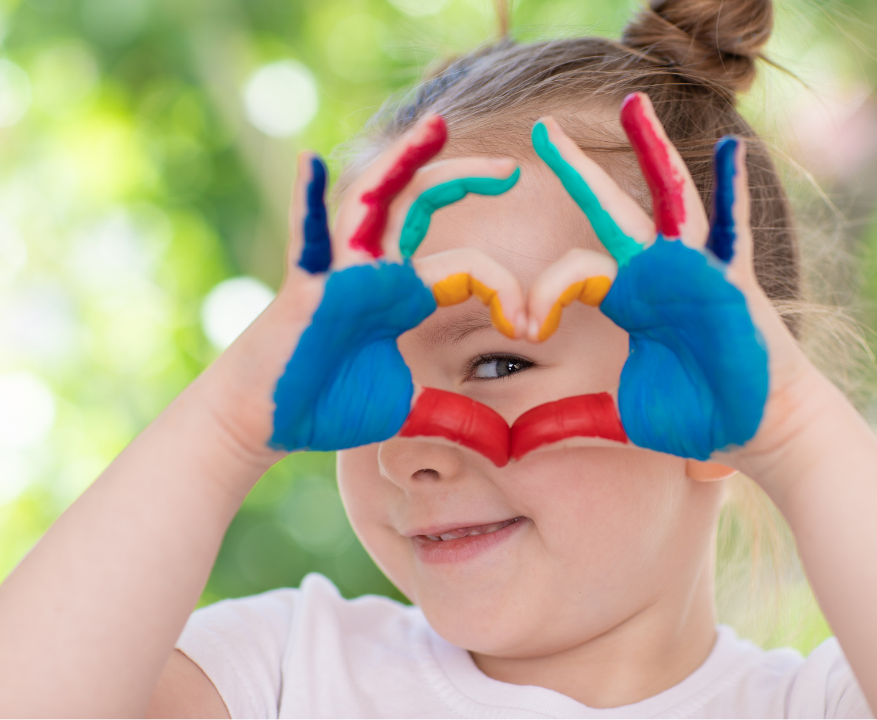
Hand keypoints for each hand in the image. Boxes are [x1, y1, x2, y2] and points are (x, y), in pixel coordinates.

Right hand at [271, 115, 523, 451]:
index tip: (533, 325)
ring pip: (374, 202)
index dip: (505, 290)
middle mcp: (375, 270)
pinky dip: (306, 201)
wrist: (269, 421)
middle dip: (464, 180)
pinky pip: (306, 238)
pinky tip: (309, 162)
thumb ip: (454, 412)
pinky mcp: (306, 288)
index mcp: (404, 293)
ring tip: (436, 126)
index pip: (466, 267)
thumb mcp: (409, 404)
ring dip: (403, 162)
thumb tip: (503, 442)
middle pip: (421, 206)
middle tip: (514, 168)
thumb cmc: (331, 404)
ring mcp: (339, 272)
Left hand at [525, 92, 809, 463]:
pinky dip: (735, 191)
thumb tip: (516, 443)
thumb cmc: (694, 416)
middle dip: (577, 170)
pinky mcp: (734, 281)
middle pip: (612, 210)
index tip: (525, 330)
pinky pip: (735, 230)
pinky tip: (731, 148)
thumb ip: (570, 420)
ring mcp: (698, 271)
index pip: (573, 272)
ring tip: (632, 104)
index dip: (542, 294)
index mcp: (628, 298)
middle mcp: (658, 274)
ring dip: (652, 153)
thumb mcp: (619, 417)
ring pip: (670, 201)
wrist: (758, 430)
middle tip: (542, 130)